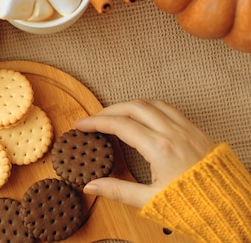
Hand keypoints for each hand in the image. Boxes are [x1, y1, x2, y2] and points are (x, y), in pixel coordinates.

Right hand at [74, 98, 214, 207]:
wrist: (228, 206)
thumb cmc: (193, 204)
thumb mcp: (150, 200)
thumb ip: (117, 190)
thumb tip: (91, 186)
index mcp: (159, 147)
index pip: (119, 125)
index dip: (96, 122)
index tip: (81, 124)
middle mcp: (172, 132)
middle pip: (133, 107)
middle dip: (109, 110)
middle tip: (95, 118)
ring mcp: (185, 129)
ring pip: (151, 103)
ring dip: (129, 105)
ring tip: (116, 114)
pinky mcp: (195, 131)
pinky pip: (169, 108)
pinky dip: (150, 106)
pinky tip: (144, 115)